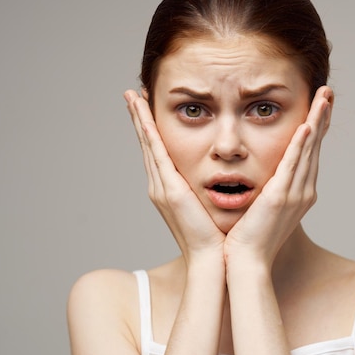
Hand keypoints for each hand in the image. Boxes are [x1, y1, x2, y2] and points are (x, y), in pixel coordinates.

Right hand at [124, 90, 224, 261]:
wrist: (212, 260)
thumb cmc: (216, 237)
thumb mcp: (211, 208)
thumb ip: (210, 191)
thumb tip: (222, 179)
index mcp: (171, 190)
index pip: (158, 153)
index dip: (151, 130)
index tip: (147, 108)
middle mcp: (161, 186)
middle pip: (148, 145)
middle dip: (139, 119)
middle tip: (132, 94)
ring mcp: (162, 188)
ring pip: (149, 145)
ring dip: (140, 119)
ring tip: (133, 96)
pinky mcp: (170, 191)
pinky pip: (157, 154)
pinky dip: (149, 133)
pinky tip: (144, 115)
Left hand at [223, 86, 332, 266]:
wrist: (247, 262)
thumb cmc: (250, 238)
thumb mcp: (264, 208)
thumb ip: (269, 190)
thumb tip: (266, 178)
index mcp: (299, 192)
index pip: (309, 153)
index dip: (316, 128)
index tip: (320, 107)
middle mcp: (303, 191)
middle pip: (315, 147)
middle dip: (322, 117)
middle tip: (328, 93)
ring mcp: (295, 194)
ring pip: (308, 151)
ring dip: (317, 122)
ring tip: (323, 98)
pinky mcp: (280, 197)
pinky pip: (292, 165)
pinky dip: (300, 145)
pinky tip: (306, 126)